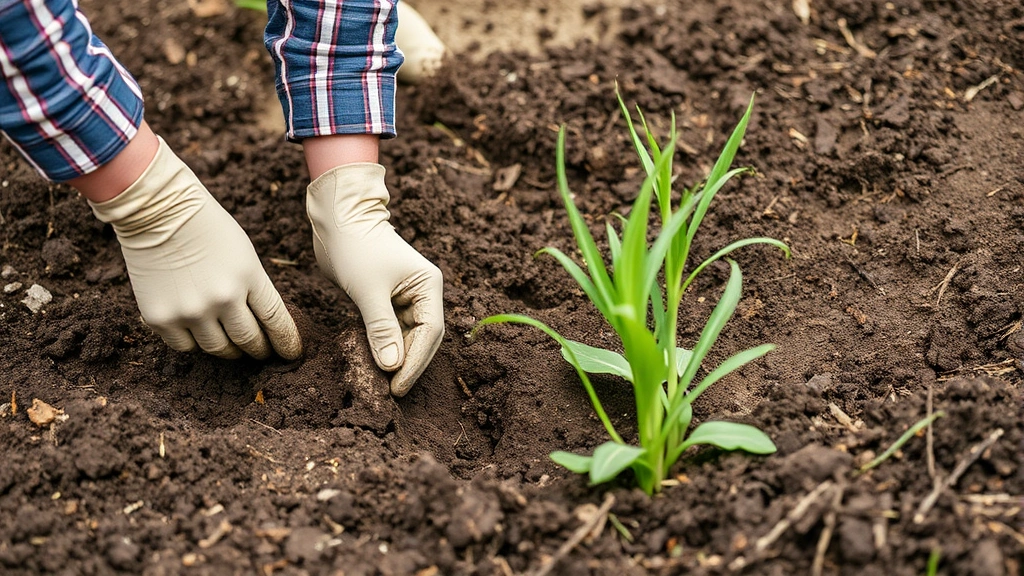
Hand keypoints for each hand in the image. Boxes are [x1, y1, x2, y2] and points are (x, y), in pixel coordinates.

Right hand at [89, 138, 301, 359]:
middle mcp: (222, 298)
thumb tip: (262, 326)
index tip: (291, 354)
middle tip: (262, 353)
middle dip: (259, 350)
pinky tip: (199, 333)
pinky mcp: (161, 318)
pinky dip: (194, 343)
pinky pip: (185, 346)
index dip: (286, 342)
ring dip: (228, 350)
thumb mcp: (244, 255)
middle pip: (248, 341)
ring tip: (232, 346)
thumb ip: (253, 289)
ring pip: (217, 348)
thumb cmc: (207, 229)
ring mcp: (190, 310)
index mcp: (249, 278)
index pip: (276, 321)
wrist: (158, 211)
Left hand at [306, 163, 442, 395]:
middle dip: (408, 364)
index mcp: (429, 286)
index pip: (430, 333)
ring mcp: (406, 296)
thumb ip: (381, 328)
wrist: (338, 216)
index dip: (415, 363)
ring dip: (397, 358)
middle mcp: (423, 292)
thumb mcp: (368, 290)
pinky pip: (391, 329)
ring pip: (407, 336)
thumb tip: (392, 366)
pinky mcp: (387, 299)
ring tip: (383, 383)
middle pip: (423, 338)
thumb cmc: (355, 246)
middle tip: (392, 391)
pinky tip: (375, 363)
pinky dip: (384, 346)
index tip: (398, 386)